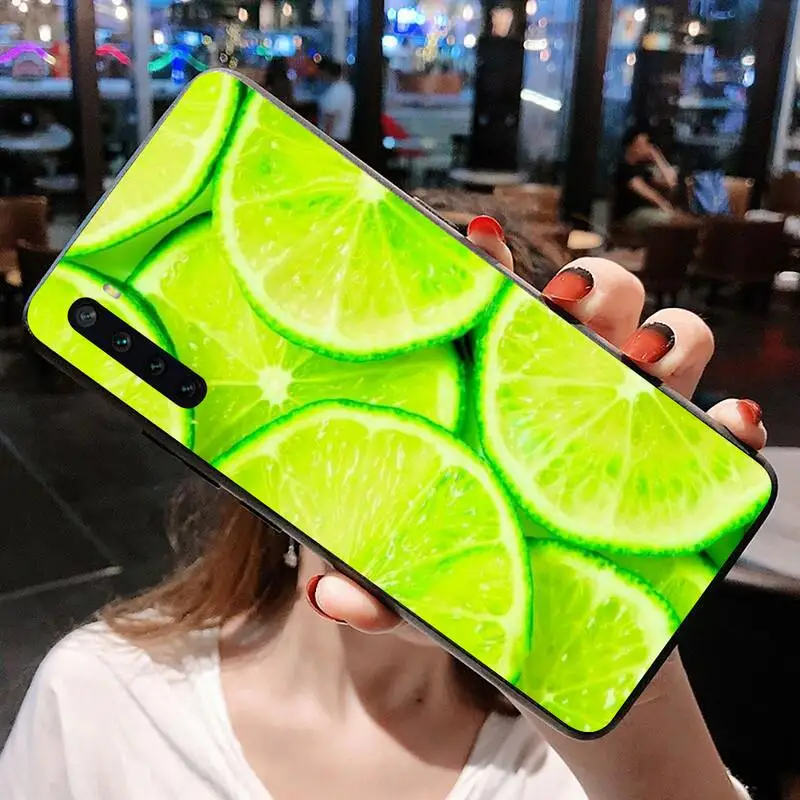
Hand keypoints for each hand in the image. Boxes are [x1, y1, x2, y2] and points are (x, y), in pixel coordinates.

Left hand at [306, 218, 765, 634]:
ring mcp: (627, 414)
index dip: (490, 258)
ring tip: (640, 362)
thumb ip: (369, 579)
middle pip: (596, 296)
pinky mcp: (681, 462)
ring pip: (668, 336)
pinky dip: (731, 419)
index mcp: (495, 381)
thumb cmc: (459, 578)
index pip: (496, 297)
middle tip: (563, 304)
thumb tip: (329, 594)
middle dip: (592, 286)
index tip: (476, 240)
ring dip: (664, 336)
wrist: (536, 630)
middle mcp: (564, 381)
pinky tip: (728, 426)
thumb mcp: (410, 578)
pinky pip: (720, 424)